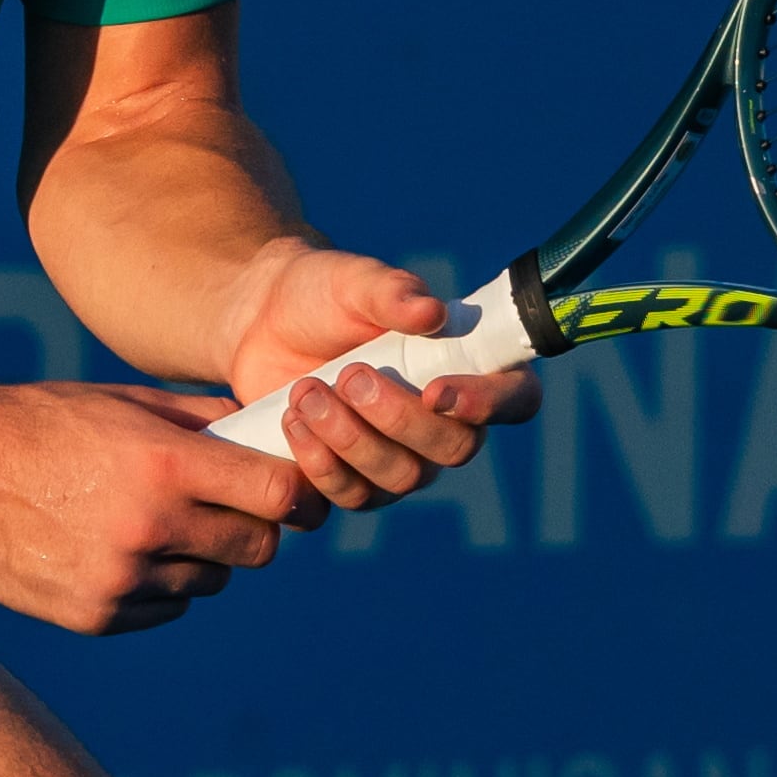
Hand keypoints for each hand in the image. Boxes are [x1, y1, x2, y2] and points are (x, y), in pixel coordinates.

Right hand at [0, 373, 306, 634]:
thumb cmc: (45, 422)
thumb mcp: (125, 402)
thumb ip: (203, 418)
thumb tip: (268, 429)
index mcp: (165, 463)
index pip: (276, 495)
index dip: (294, 494)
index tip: (291, 492)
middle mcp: (149, 526)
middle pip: (256, 548)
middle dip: (253, 528)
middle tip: (229, 507)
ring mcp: (121, 578)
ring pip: (210, 581)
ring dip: (201, 557)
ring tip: (158, 523)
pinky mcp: (96, 615)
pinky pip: (165, 608)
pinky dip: (159, 585)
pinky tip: (123, 549)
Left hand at [214, 244, 542, 514]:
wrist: (262, 321)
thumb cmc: (324, 294)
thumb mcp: (354, 280)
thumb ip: (393, 292)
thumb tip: (432, 313)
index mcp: (466, 366)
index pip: (514, 399)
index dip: (489, 404)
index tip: (435, 391)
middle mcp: (444, 423)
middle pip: (455, 449)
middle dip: (398, 418)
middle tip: (350, 375)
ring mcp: (400, 459)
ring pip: (401, 478)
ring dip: (351, 438)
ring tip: (306, 390)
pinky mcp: (351, 481)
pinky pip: (351, 496)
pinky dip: (320, 463)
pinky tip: (293, 420)